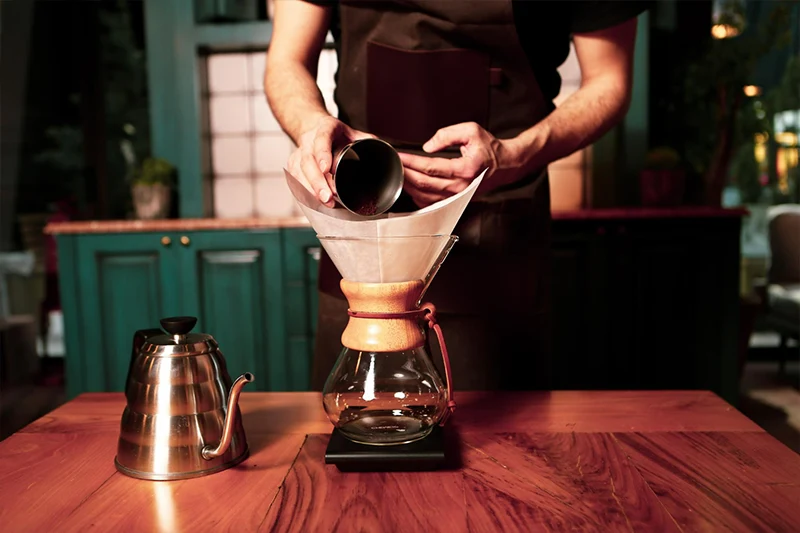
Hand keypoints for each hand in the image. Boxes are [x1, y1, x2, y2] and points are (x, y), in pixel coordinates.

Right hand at [286, 116, 374, 206]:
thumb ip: (370, 143)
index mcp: (326, 128)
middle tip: (329, 197)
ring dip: (311, 189)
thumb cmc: (337, 134)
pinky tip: (314, 202)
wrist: (315, 128)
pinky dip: (304, 191)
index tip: (326, 168)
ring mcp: (300, 153)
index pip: (321, 139)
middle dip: (317, 181)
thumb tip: (395, 157)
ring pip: (299, 172)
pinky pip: (295, 179)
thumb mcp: (354, 133)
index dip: (322, 154)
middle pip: (308, 161)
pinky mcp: (294, 164)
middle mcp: (309, 140)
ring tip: (325, 202)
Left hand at [397, 122, 525, 207]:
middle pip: (423, 184)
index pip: (430, 167)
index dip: (411, 162)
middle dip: (405, 173)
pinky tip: (410, 186)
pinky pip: (430, 203)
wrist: (504, 165)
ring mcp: (457, 197)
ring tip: (398, 174)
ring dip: (408, 185)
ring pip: (424, 196)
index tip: (399, 156)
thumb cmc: (488, 149)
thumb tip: (427, 146)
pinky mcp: (454, 201)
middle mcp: (460, 187)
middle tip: (392, 164)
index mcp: (465, 169)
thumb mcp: (471, 131)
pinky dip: (417, 196)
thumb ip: (447, 135)